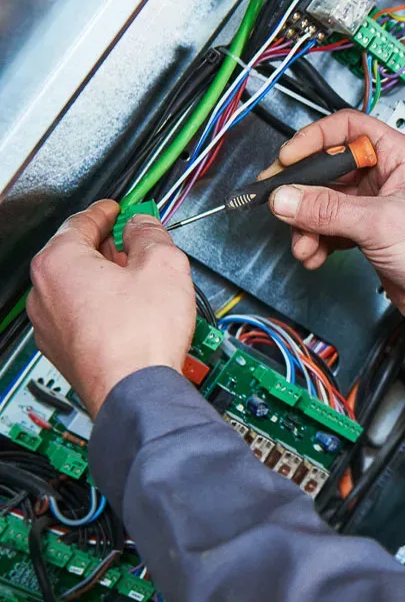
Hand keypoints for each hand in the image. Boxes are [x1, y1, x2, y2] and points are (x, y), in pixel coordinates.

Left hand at [27, 201, 195, 417]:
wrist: (135, 393)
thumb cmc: (140, 337)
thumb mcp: (163, 264)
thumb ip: (151, 234)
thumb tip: (143, 225)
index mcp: (59, 263)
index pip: (80, 221)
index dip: (106, 211)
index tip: (118, 209)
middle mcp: (44, 293)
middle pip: (75, 254)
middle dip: (107, 246)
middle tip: (134, 242)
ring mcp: (49, 326)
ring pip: (77, 286)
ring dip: (104, 278)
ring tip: (139, 281)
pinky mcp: (62, 350)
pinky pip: (79, 314)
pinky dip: (100, 305)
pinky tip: (130, 311)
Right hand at [265, 112, 404, 348]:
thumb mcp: (380, 223)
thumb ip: (328, 210)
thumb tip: (286, 197)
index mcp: (399, 156)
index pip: (348, 128)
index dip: (315, 139)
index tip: (288, 159)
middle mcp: (386, 175)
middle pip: (330, 168)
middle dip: (303, 190)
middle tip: (278, 203)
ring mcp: (375, 205)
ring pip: (325, 202)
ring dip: (307, 223)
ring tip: (303, 244)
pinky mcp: (368, 232)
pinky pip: (330, 227)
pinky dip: (317, 240)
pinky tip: (314, 255)